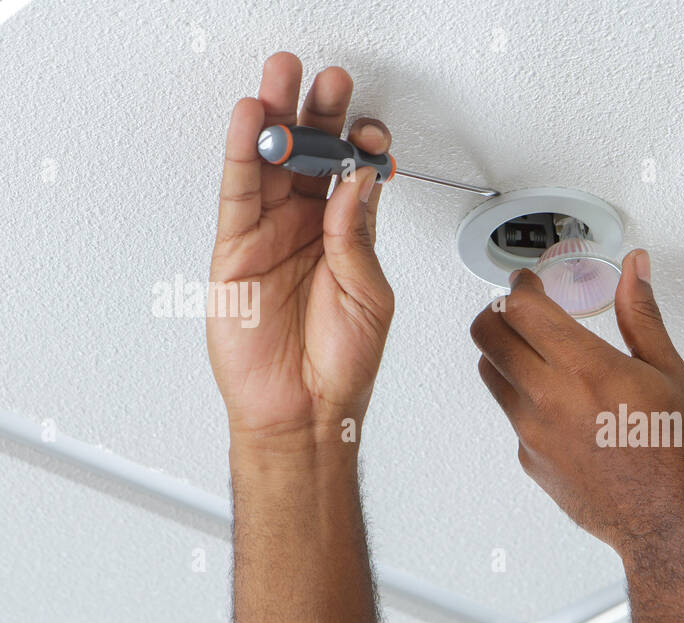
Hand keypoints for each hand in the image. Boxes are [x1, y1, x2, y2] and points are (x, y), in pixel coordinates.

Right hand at [206, 52, 394, 451]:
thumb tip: (358, 181)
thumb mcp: (370, 296)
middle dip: (321, 115)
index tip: (372, 130)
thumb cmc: (343, 363)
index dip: (363, 148)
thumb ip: (359, 237)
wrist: (304, 410)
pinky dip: (240, 152)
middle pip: (314, 157)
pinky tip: (248, 118)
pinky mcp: (236, 249)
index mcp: (351, 237)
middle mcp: (311, 229)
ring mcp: (272, 235)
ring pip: (273, 163)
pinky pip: (238, 192)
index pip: (356, 176)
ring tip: (284, 76)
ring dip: (279, 117)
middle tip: (329, 80)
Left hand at [471, 250, 683, 553]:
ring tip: (535, 352)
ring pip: (490, 374)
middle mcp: (549, 399)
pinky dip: (524, 399)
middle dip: (499, 312)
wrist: (669, 522)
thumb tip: (635, 271)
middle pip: (488, 334)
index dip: (520, 285)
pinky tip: (557, 403)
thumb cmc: (676, 455)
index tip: (529, 282)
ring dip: (504, 352)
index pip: (521, 307)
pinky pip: (511, 416)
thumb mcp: (669, 373)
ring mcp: (533, 433)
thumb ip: (642, 315)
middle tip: (520, 309)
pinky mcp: (530, 460)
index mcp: (586, 369)